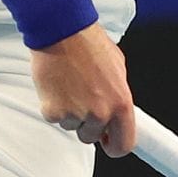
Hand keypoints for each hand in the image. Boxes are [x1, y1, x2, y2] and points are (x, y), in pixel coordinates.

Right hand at [30, 21, 136, 155]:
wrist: (62, 31)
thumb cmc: (89, 44)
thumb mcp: (118, 69)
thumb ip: (118, 95)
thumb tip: (117, 112)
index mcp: (121, 103)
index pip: (124, 144)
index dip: (115, 146)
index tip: (108, 142)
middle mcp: (100, 113)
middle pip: (91, 137)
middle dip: (86, 124)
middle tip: (81, 98)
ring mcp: (76, 114)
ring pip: (71, 127)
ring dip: (69, 112)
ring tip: (69, 85)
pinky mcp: (53, 111)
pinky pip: (54, 118)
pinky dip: (53, 105)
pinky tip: (57, 85)